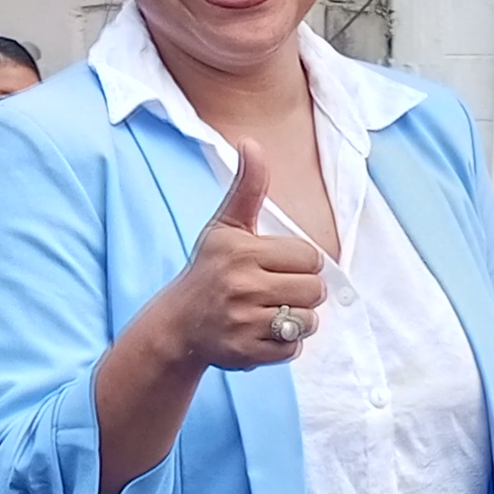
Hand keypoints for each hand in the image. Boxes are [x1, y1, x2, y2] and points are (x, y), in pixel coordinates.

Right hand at [136, 129, 327, 376]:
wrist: (178, 324)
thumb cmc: (210, 269)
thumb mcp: (226, 225)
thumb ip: (248, 186)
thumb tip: (250, 141)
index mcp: (241, 251)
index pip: (311, 257)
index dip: (300, 263)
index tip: (276, 266)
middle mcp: (240, 286)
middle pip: (315, 291)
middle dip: (302, 292)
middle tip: (275, 291)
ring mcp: (242, 322)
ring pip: (307, 321)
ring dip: (296, 320)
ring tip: (271, 312)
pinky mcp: (245, 352)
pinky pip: (292, 349)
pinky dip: (284, 344)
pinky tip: (261, 332)